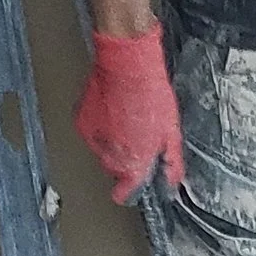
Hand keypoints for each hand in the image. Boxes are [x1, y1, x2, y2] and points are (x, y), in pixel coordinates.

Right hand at [73, 26, 184, 202]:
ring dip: (112, 144)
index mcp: (135, 161)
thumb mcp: (171, 131)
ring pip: (103, 152)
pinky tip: (111, 114)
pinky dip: (100, 129)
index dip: (129, 189)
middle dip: (124, 161)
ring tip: (123, 121)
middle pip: (115, 170)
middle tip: (134, 140)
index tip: (128, 189)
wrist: (127, 65)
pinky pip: (92, 136)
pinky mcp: (83, 124)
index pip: (126, 190)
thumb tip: (173, 180)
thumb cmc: (151, 93)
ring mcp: (95, 140)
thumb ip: (171, 160)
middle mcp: (112, 155)